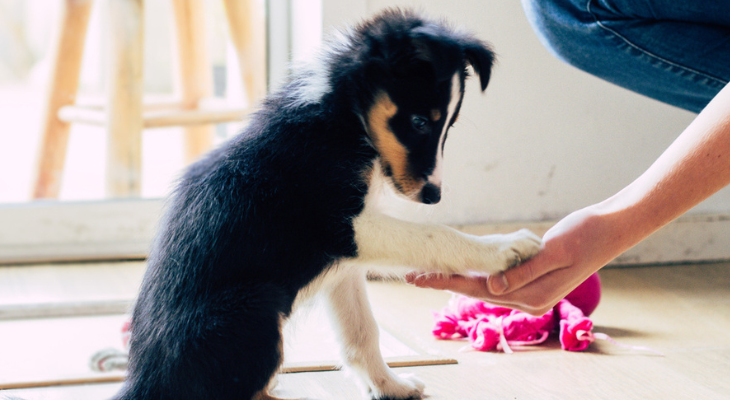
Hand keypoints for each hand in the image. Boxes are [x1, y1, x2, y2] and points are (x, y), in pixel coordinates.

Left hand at [406, 205, 618, 315]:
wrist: (610, 229)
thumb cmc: (585, 236)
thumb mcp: (553, 253)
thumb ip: (522, 273)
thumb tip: (491, 288)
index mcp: (533, 296)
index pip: (479, 290)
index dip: (446, 282)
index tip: (419, 277)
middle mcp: (530, 300)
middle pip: (476, 291)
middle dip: (444, 282)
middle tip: (412, 275)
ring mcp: (531, 291)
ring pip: (485, 286)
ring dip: (458, 278)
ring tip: (430, 271)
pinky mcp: (533, 280)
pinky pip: (497, 279)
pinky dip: (477, 273)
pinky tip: (462, 267)